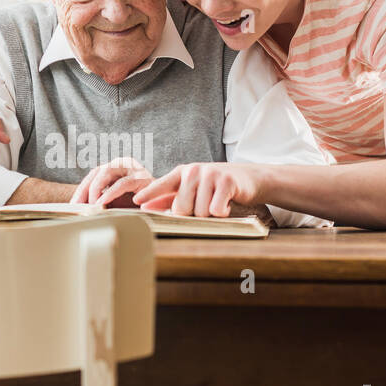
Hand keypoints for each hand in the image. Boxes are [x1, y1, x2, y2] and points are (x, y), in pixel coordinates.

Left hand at [70, 156, 152, 205]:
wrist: (162, 206)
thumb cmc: (137, 205)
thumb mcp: (114, 201)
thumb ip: (99, 201)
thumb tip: (79, 208)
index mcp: (115, 167)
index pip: (93, 174)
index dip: (81, 189)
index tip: (73, 204)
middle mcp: (123, 163)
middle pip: (97, 171)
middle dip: (86, 189)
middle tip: (79, 205)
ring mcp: (133, 168)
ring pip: (107, 172)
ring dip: (96, 189)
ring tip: (91, 204)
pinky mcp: (143, 177)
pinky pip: (123, 183)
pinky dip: (111, 193)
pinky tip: (102, 202)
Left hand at [132, 162, 263, 217]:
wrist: (249, 177)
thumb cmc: (216, 185)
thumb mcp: (193, 187)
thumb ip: (169, 197)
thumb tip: (145, 206)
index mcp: (183, 172)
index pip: (162, 184)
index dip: (149, 193)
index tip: (136, 201)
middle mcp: (194, 171)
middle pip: (182, 208)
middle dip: (192, 214)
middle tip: (205, 205)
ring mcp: (210, 175)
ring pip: (200, 212)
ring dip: (209, 215)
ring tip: (217, 202)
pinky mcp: (226, 182)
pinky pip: (216, 210)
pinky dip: (222, 212)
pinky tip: (227, 204)